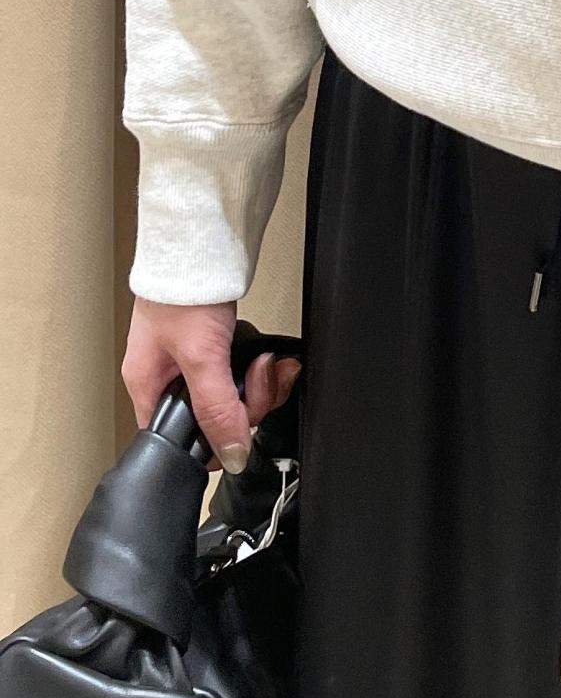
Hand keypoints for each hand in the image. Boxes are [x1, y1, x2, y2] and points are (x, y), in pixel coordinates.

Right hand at [122, 298, 301, 474]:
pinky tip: (273, 358)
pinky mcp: (216, 344)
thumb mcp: (201, 357)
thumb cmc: (183, 292)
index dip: (215, 441)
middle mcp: (169, 378)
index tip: (242, 426)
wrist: (201, 243)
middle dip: (250, 402)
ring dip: (262, 383)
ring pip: (234, 397)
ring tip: (270, 363)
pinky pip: (243, 373)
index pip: (179, 440)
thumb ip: (217, 408)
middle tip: (261, 377)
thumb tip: (232, 454)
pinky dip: (263, 368)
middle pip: (215, 418)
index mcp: (150, 387)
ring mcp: (194, 361)